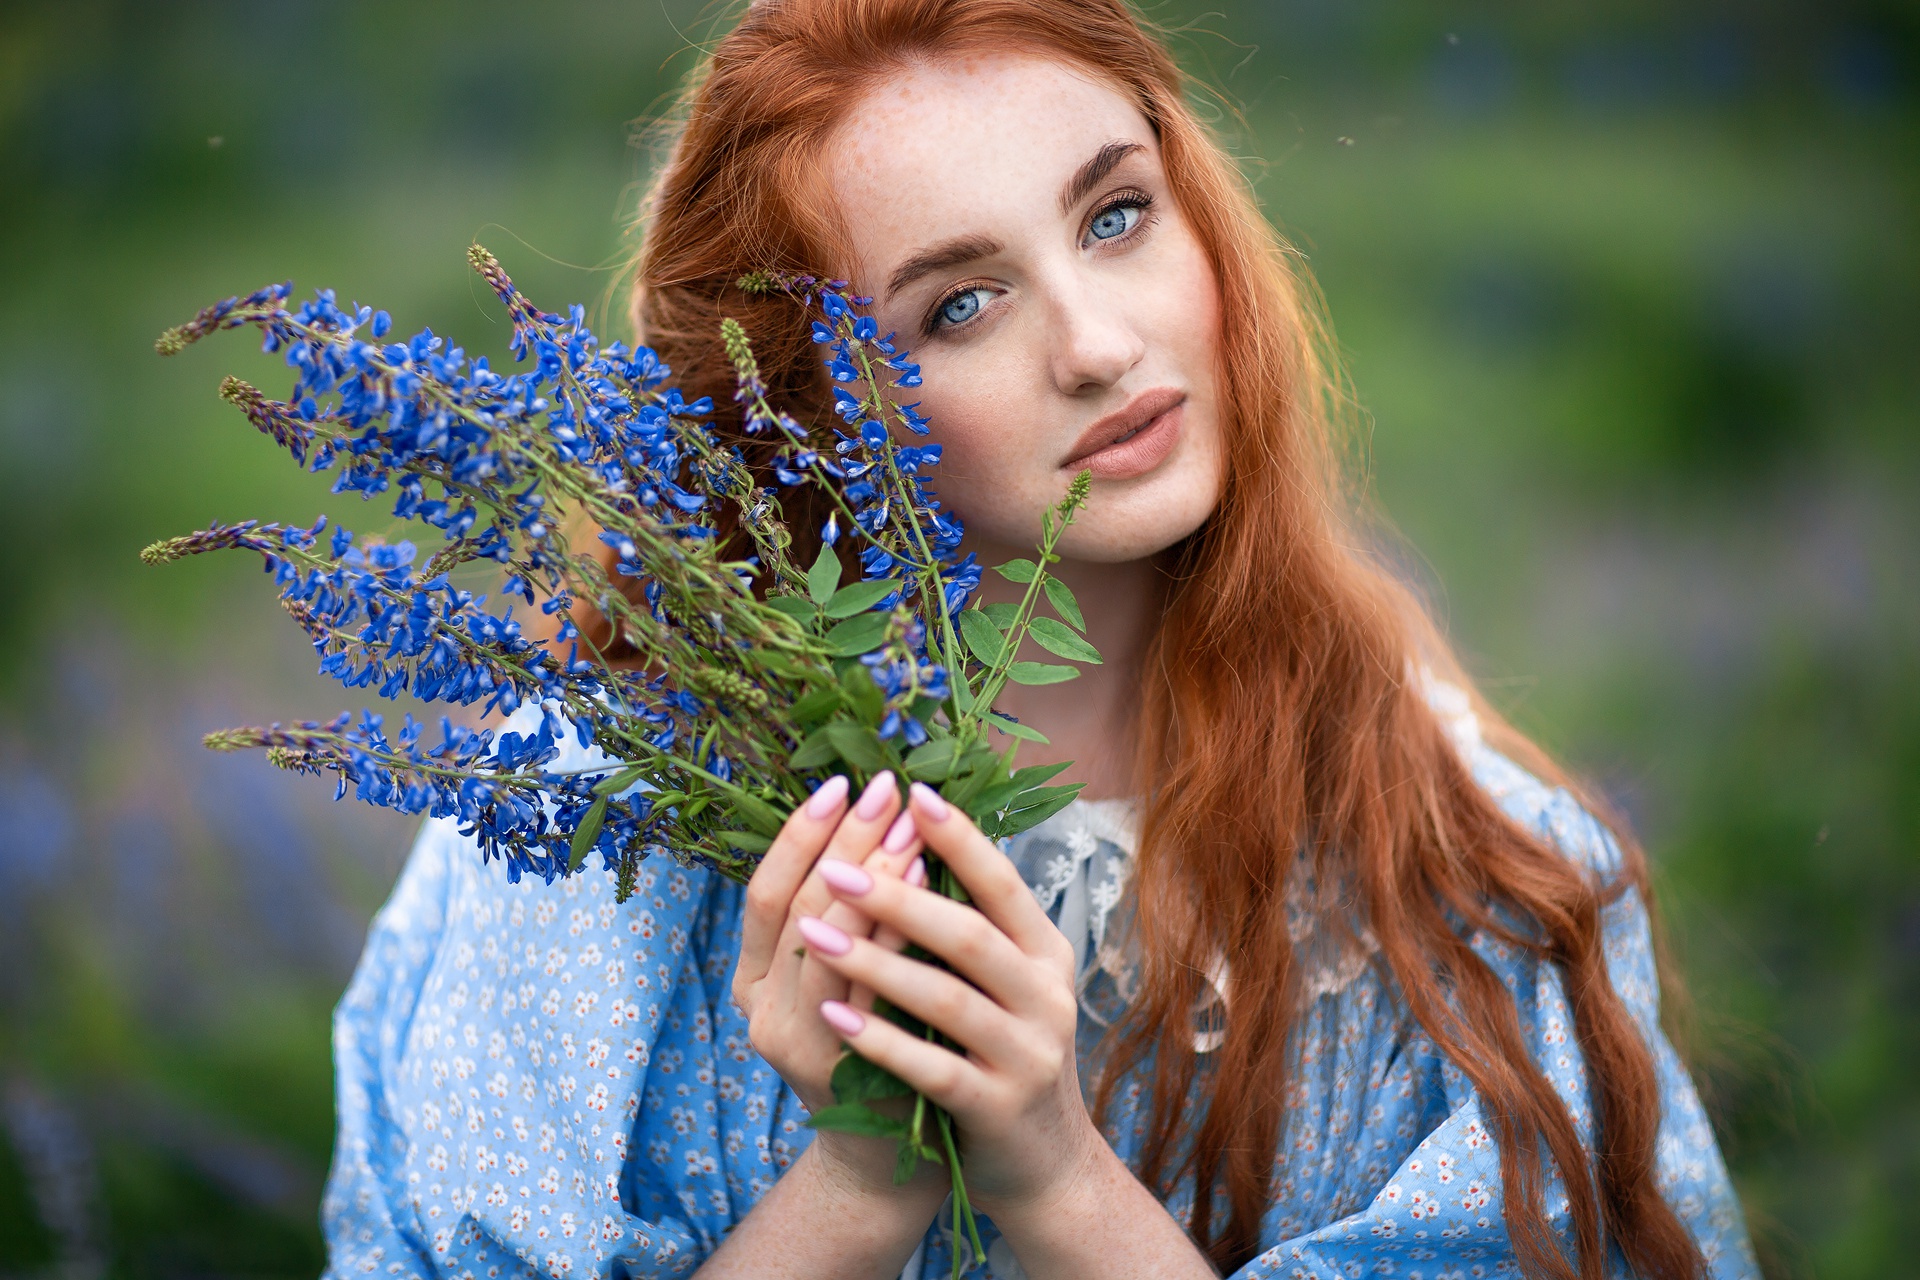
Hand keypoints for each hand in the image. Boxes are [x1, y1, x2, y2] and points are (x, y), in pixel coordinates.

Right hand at [730, 770, 946, 1201]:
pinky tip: (929, 896)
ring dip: (870, 884)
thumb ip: (853, 915)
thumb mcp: (849, 975)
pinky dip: (894, 939)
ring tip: (909, 833)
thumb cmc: (880, 1046)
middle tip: (887, 792)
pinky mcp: (840, 1073)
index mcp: (753, 979)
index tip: (843, 783)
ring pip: (824, 949)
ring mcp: (795, 1046)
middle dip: (843, 843)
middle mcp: (761, 1012)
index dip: (801, 835)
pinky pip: (867, 991)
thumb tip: (889, 819)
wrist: (894, 1160)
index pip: (765, 891)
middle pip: (795, 908)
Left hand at [795, 782, 1103, 1215]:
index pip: (1002, 883)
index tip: (910, 792)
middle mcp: (1046, 997)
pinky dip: (880, 1041)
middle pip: (970, 934)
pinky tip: (832, 1016)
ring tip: (812, 933)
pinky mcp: (996, 1109)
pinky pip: (933, 1070)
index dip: (959, 838)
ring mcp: (1026, 1056)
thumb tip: (909, 838)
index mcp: (1045, 952)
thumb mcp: (1010, 982)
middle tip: (836, 865)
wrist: (1046, 1166)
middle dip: (899, 895)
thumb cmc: (1006, 1053)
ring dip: (875, 962)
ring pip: (947, 1000)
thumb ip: (974, 923)